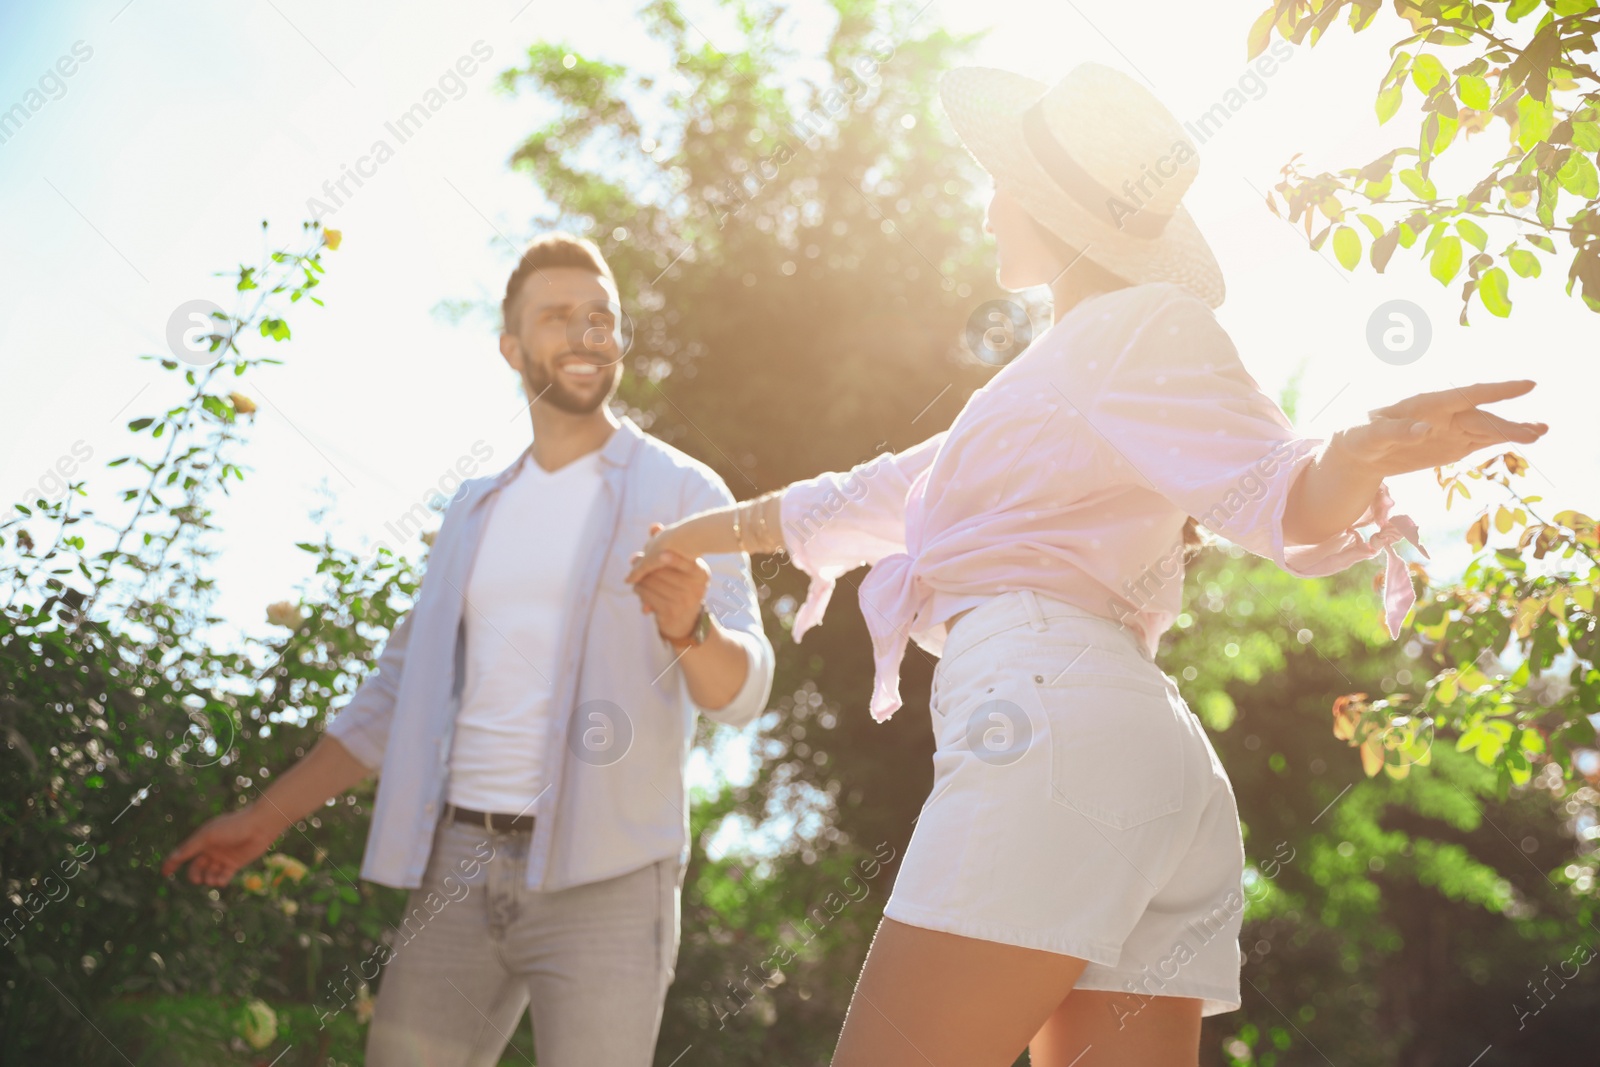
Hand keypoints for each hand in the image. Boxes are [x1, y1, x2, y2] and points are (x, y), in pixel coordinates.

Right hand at [162, 805, 282, 886]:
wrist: (260, 826)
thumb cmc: (233, 826)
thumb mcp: (207, 836)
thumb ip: (190, 847)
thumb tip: (172, 858)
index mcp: (202, 840)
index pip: (183, 854)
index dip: (172, 863)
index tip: (164, 873)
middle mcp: (211, 849)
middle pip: (196, 868)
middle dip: (194, 875)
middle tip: (197, 880)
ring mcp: (222, 857)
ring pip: (209, 874)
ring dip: (208, 879)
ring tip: (212, 879)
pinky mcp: (235, 864)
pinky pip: (223, 877)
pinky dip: (220, 881)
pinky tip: (221, 881)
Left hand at [629, 523, 710, 639]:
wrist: (685, 621)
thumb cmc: (681, 587)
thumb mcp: (681, 568)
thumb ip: (668, 546)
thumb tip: (653, 526)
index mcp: (701, 573)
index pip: (687, 564)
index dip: (674, 560)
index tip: (662, 554)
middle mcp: (695, 588)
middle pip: (662, 571)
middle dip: (644, 565)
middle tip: (634, 559)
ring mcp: (683, 601)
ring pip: (651, 582)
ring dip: (639, 579)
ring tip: (637, 578)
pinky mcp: (670, 612)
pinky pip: (647, 595)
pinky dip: (639, 590)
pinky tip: (638, 589)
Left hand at [1335, 380, 1547, 476]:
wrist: (1356, 450)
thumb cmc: (1357, 435)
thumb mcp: (1367, 436)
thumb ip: (1395, 432)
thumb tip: (1425, 429)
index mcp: (1425, 405)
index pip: (1466, 395)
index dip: (1497, 390)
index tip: (1527, 385)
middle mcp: (1443, 415)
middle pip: (1481, 419)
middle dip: (1508, 425)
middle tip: (1539, 431)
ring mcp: (1449, 430)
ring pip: (1486, 430)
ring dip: (1512, 431)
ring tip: (1540, 432)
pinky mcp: (1450, 446)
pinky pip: (1479, 442)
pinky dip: (1500, 441)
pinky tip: (1525, 438)